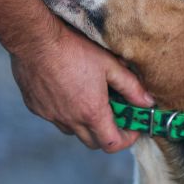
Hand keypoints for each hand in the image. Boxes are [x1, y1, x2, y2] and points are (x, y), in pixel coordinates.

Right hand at [11, 25, 153, 152]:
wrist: (35, 40)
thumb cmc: (74, 49)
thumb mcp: (109, 64)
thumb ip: (131, 86)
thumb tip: (147, 102)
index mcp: (91, 112)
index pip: (112, 143)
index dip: (126, 139)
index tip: (131, 127)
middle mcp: (70, 120)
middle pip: (93, 142)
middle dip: (107, 134)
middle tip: (114, 115)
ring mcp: (51, 115)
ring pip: (72, 131)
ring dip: (84, 124)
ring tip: (89, 100)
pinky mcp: (36, 108)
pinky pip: (55, 118)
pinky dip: (64, 112)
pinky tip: (66, 91)